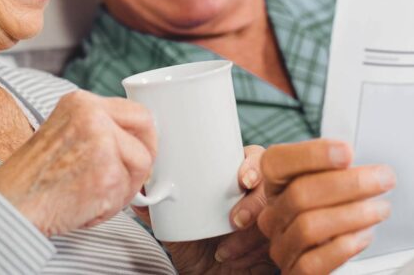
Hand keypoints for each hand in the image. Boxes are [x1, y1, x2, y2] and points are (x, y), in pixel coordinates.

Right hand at [0, 90, 155, 236]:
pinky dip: (110, 207)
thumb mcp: (64, 131)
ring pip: (140, 167)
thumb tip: (138, 141)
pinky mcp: (108, 176)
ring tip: (94, 195)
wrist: (10, 203)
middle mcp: (93, 116)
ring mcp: (102, 144)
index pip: (137, 111)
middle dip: (143, 158)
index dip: (144, 135)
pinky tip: (84, 206)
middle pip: (147, 134)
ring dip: (124, 187)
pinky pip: (126, 194)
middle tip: (131, 176)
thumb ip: (98, 127)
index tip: (141, 150)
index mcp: (81, 102)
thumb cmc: (33, 175)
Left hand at [136, 145, 276, 273]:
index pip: (253, 158)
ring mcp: (269, 217)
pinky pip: (276, 238)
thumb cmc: (197, 250)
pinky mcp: (275, 241)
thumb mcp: (176, 229)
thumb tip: (138, 190)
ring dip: (250, 232)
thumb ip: (159, 210)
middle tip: (236, 220)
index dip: (252, 164)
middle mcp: (256, 196)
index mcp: (234, 182)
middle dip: (255, 200)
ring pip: (274, 212)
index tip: (242, 179)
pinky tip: (231, 256)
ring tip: (226, 244)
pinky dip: (252, 251)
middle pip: (271, 183)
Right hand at [257, 139, 395, 273]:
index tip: (346, 151)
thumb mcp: (325, 188)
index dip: (310, 154)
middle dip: (348, 184)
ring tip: (380, 208)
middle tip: (382, 179)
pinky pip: (312, 263)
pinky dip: (342, 248)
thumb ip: (332, 170)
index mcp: (276, 186)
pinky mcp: (294, 272)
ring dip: (351, 215)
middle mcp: (273, 214)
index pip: (277, 162)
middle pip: (299, 193)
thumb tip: (351, 153)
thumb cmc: (329, 215)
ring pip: (307, 227)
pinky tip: (364, 236)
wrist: (324, 258)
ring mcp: (281, 245)